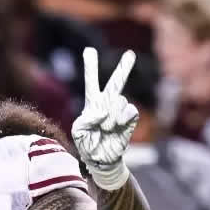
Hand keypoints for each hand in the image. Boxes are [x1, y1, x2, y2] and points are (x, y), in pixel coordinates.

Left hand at [71, 47, 138, 190]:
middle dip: (123, 69)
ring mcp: (119, 111)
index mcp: (92, 103)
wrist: (100, 159)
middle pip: (116, 83)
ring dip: (112, 114)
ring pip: (119, 100)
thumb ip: (87, 117)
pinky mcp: (129, 119)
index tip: (89, 50)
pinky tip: (116, 126)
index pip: (92, 82)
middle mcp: (107, 104)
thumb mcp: (78, 130)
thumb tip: (103, 111)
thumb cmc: (86, 144)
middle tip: (130, 54)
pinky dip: (122, 117)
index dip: (91, 66)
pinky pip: (129, 110)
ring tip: (106, 127)